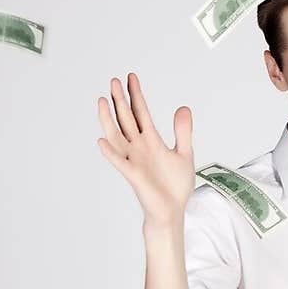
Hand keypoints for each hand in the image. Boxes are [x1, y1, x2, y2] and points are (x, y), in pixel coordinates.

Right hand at [97, 73, 195, 226]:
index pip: (141, 113)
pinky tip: (102, 140)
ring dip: (108, 120)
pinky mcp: (133, 175)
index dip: (136, 95)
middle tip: (114, 80)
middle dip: (120, 100)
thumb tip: (183, 108)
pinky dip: (110, 152)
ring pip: (117, 136)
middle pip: (126, 119)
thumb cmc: (175, 186)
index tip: (131, 77)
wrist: (173, 210)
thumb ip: (183, 132)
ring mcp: (134, 160)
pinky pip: (119, 162)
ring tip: (102, 101)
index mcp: (151, 141)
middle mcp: (139, 148)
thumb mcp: (185, 154)